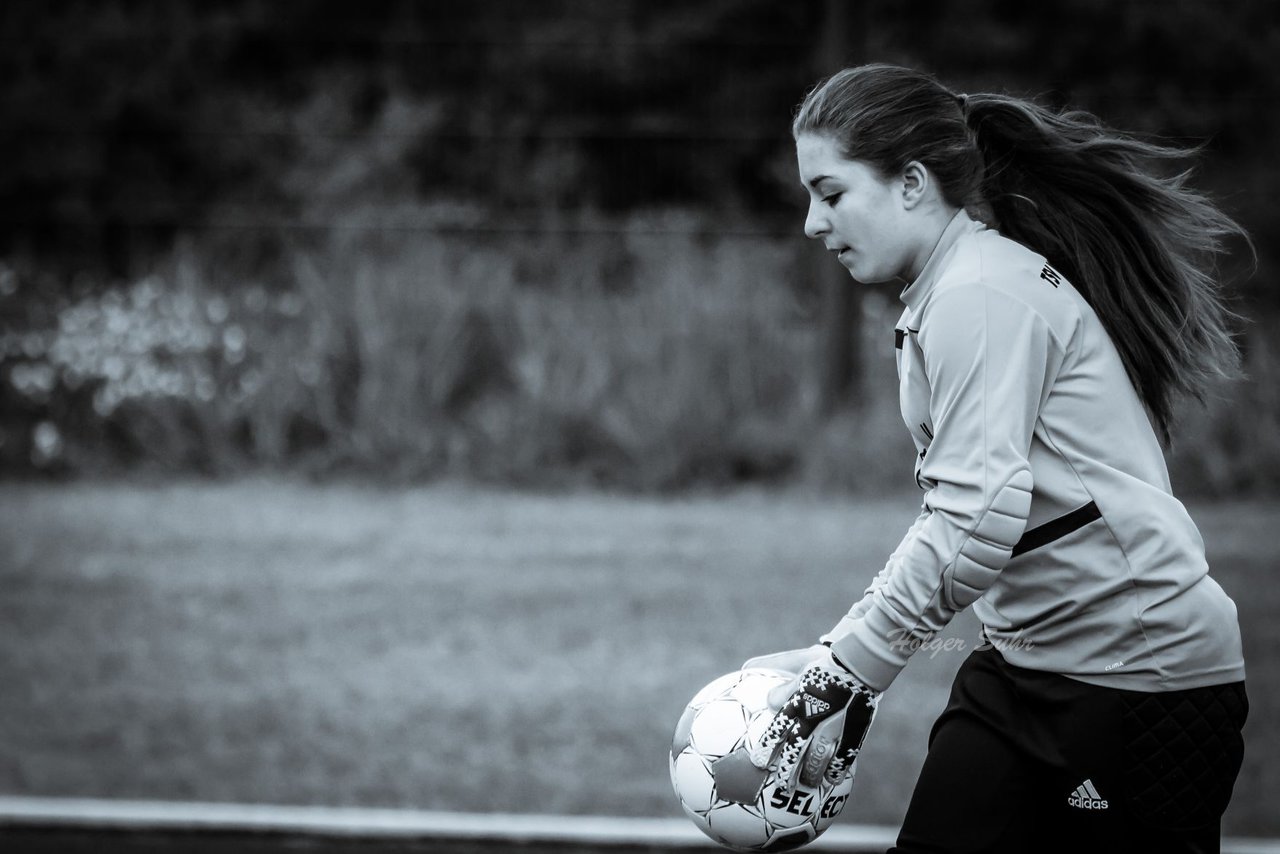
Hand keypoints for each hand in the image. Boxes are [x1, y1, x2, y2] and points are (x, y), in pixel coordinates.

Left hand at [746, 645, 879, 791]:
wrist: (859, 662)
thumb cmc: (826, 661)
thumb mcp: (797, 662)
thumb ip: (776, 673)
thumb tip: (753, 679)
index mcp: (798, 702)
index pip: (778, 729)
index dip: (768, 747)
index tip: (759, 762)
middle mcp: (814, 718)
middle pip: (796, 750)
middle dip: (787, 771)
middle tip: (781, 786)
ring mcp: (834, 727)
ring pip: (819, 757)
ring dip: (811, 774)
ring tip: (806, 785)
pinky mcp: (853, 730)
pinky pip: (845, 755)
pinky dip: (837, 768)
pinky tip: (832, 779)